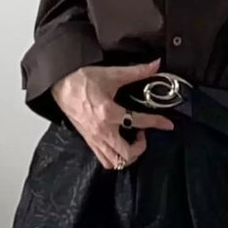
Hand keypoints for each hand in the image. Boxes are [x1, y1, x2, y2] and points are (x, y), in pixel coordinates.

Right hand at [51, 56, 174, 168]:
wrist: (59, 84)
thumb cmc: (81, 80)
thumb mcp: (111, 74)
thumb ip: (136, 72)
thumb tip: (155, 65)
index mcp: (108, 113)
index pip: (138, 122)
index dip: (156, 123)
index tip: (167, 125)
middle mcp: (101, 131)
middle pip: (126, 154)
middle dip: (140, 147)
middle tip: (143, 134)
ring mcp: (93, 138)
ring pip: (114, 162)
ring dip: (127, 156)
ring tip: (131, 142)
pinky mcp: (88, 140)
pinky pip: (103, 159)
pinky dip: (114, 158)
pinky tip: (118, 144)